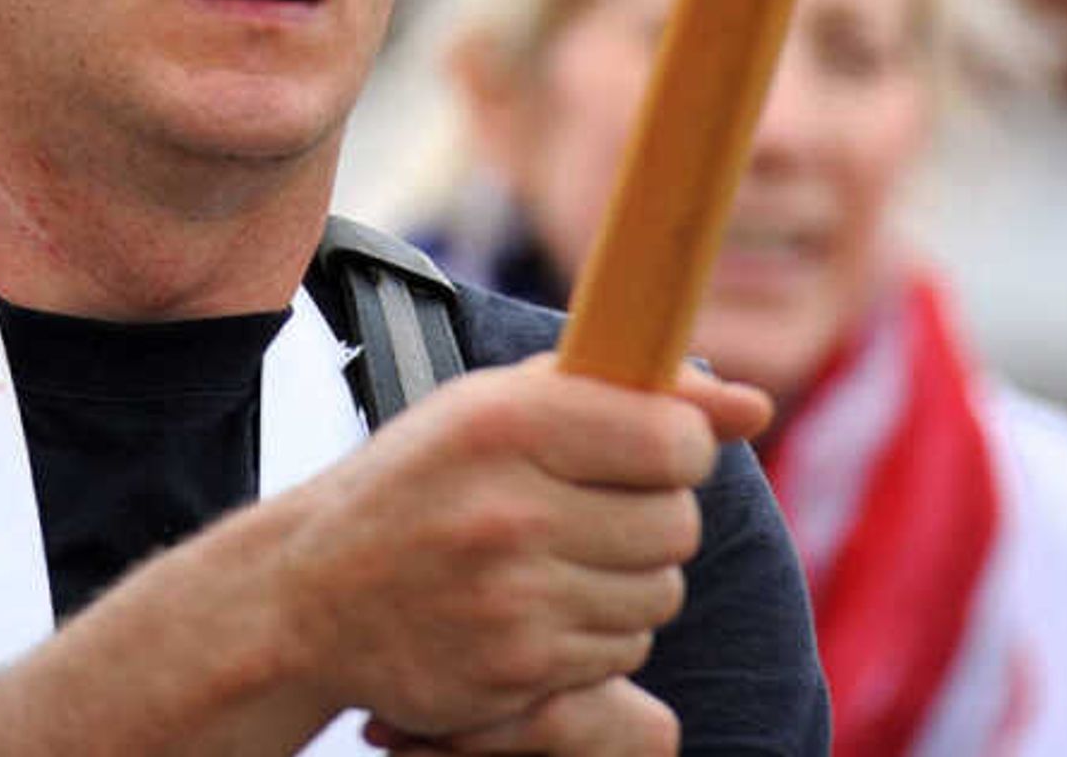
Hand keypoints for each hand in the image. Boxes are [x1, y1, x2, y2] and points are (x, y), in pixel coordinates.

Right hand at [258, 358, 758, 743]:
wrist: (310, 594)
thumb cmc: (421, 481)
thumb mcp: (499, 407)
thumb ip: (627, 395)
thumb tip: (756, 406)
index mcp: (505, 422)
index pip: (673, 441)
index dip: (679, 448)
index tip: (651, 451)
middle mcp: (509, 510)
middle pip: (675, 524)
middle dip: (654, 517)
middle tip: (597, 510)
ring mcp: (511, 599)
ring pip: (659, 595)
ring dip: (631, 581)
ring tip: (560, 560)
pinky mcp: (516, 672)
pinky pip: (621, 654)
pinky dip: (599, 635)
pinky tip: (538, 610)